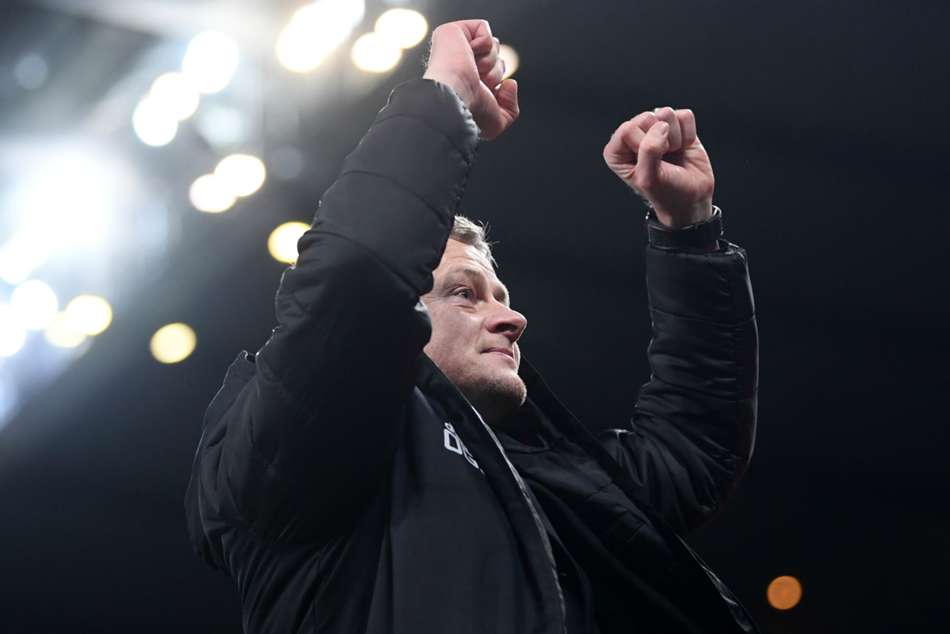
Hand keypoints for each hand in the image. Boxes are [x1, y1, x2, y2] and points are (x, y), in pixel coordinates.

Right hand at [423, 20, 518, 139]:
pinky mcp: (453, 32)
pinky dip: (483, 43)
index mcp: (469, 84)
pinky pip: (483, 28)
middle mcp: (462, 66)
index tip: (487, 95)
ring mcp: (456, 49)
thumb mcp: (497, 123)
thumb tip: (510, 83)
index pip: (496, 75)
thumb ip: (510, 109)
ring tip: (473, 70)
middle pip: (498, 60)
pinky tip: (468, 54)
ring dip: (490, 61)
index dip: (497, 83)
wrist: (455, 97)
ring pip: (494, 45)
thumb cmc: (471, 113)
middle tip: (480, 82)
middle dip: (495, 73)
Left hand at [603, 107, 714, 226]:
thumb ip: (649, 151)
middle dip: (661, 141)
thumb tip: (661, 125)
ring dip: (675, 138)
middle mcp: (634, 136)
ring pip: (667, 114)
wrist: (692, 198)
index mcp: (617, 150)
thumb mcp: (650, 179)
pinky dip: (688, 134)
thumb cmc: (666, 192)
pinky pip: (685, 116)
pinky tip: (683, 148)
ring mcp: (656, 129)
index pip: (628, 129)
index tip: (650, 164)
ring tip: (672, 154)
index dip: (644, 146)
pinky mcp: (676, 126)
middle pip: (647, 117)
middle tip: (664, 160)